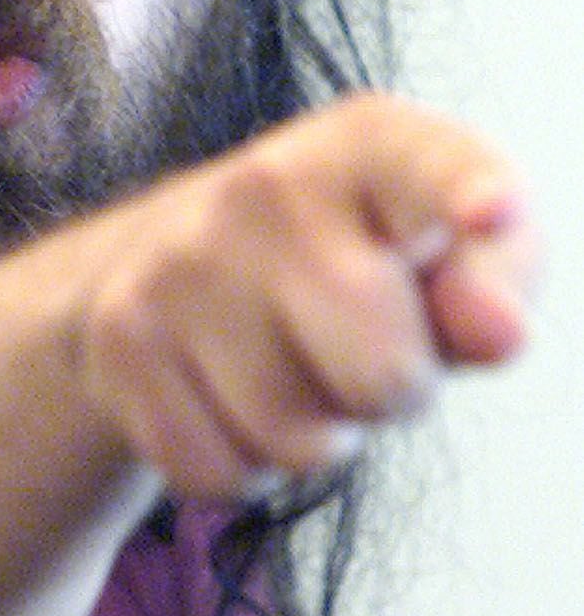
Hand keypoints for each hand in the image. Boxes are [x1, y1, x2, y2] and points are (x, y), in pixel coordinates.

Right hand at [67, 93, 536, 499]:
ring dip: (310, 433)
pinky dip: (238, 464)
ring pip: (296, 441)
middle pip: (383, 372)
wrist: (176, 256)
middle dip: (390, 395)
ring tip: (292, 366)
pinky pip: (217, 472)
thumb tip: (497, 331)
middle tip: (362, 351)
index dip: (469, 192)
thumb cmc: (354, 259)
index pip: (431, 167)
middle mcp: (265, 184)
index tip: (492, 212)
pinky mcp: (119, 336)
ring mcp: (180, 259)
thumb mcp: (446, 252)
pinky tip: (230, 395)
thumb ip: (495, 281)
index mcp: (372, 143)